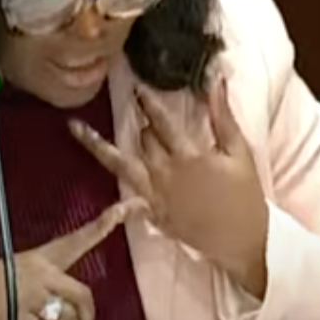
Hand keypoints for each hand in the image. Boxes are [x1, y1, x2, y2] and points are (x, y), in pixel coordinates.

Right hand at [0, 199, 140, 319]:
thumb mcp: (8, 271)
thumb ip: (37, 280)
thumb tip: (55, 300)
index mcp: (37, 257)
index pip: (78, 239)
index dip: (107, 224)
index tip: (130, 208)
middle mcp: (38, 274)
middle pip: (82, 294)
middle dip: (87, 317)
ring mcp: (30, 296)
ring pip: (69, 318)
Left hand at [70, 78, 269, 297]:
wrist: (243, 240)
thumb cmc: (245, 194)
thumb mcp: (239, 152)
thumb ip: (223, 116)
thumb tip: (214, 80)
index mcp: (189, 156)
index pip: (163, 123)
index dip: (149, 103)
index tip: (137, 88)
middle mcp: (165, 173)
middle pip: (143, 140)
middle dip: (140, 123)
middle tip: (131, 105)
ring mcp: (155, 195)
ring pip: (120, 165)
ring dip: (98, 146)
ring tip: (74, 128)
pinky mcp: (152, 213)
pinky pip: (124, 197)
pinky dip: (105, 183)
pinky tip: (91, 171)